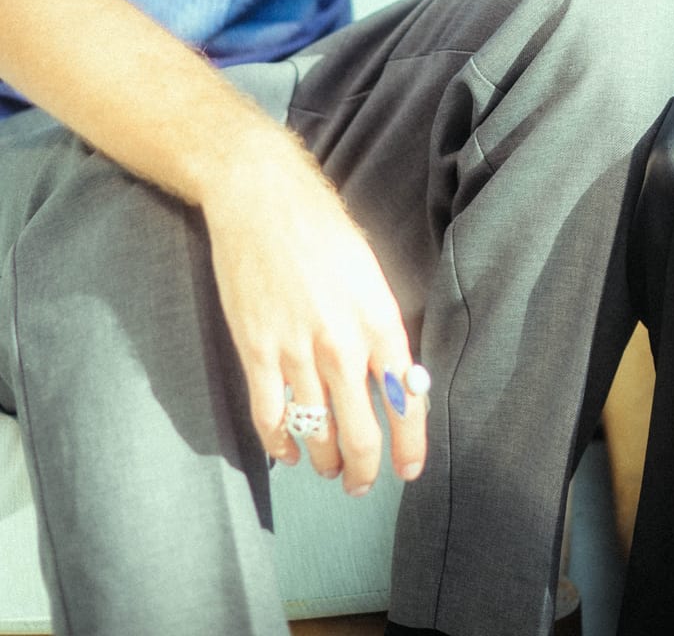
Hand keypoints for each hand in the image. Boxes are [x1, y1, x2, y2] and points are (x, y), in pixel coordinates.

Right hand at [203, 142, 425, 494]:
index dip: (409, 443)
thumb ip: (380, 325)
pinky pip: (270, 417)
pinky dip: (279, 445)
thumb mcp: (369, 272)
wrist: (261, 198)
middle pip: (360, 431)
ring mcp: (296, 351)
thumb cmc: (322, 227)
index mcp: (378, 319)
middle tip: (363, 482)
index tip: (408, 468)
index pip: (405, 399)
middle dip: (365, 468)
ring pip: (316, 433)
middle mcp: (341, 343)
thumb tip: (395, 375)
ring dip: (325, 462)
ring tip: (329, 471)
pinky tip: (287, 453)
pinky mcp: (256, 351)